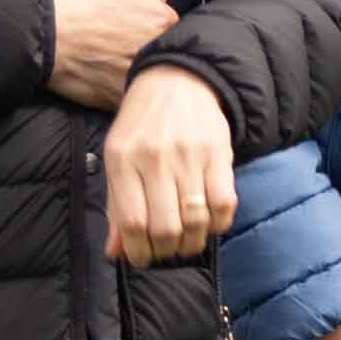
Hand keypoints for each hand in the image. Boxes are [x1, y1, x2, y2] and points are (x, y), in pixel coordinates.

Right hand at [47, 0, 176, 106]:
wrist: (43, 35)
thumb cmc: (75, 2)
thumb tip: (160, 1)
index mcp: (160, 19)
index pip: (171, 29)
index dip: (152, 30)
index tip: (135, 32)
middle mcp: (157, 49)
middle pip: (164, 55)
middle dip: (148, 52)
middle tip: (122, 50)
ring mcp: (140, 77)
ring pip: (149, 79)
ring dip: (137, 74)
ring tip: (111, 66)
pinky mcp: (121, 100)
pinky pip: (130, 99)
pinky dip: (121, 93)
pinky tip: (103, 81)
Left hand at [103, 64, 236, 264]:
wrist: (178, 81)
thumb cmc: (142, 125)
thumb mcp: (117, 157)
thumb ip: (116, 205)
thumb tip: (116, 252)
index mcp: (123, 159)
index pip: (132, 222)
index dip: (139, 251)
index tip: (142, 258)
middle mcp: (155, 158)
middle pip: (165, 228)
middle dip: (166, 250)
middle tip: (166, 249)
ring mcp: (189, 155)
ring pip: (195, 221)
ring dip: (192, 243)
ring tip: (186, 242)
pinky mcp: (219, 154)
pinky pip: (224, 204)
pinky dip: (218, 225)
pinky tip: (209, 224)